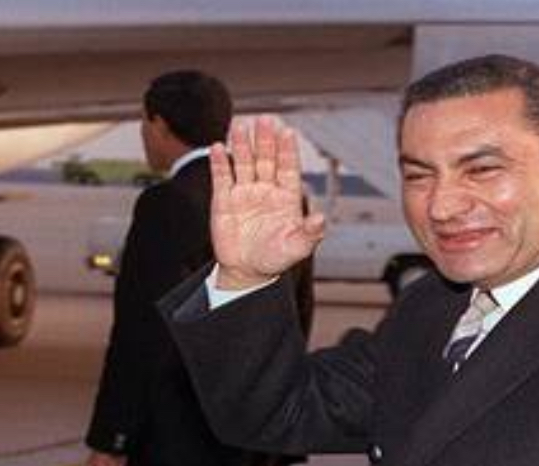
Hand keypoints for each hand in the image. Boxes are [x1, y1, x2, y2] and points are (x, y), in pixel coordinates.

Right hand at [209, 115, 325, 289]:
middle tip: (265, 120)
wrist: (247, 271)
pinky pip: (221, 177)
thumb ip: (310, 233)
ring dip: (242, 145)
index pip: (288, 168)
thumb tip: (321, 219)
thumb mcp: (297, 248)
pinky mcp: (224, 200)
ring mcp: (245, 193)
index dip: (288, 151)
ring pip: (244, 163)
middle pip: (266, 159)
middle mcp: (266, 190)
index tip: (288, 132)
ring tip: (240, 127)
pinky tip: (218, 147)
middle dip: (266, 140)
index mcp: (287, 197)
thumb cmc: (276, 258)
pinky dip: (219, 163)